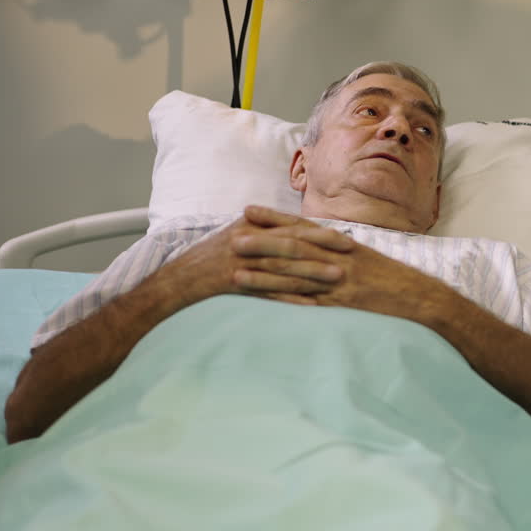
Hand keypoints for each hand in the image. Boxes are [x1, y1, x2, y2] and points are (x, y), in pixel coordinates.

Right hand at [157, 205, 354, 305]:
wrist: (179, 279)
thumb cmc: (213, 258)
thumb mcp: (238, 236)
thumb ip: (266, 232)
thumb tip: (297, 231)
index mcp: (252, 226)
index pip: (293, 227)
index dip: (321, 233)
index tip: (346, 238)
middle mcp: (247, 239)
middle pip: (292, 242)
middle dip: (323, 248)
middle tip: (351, 254)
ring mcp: (240, 261)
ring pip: (282, 266)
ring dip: (312, 272)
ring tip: (338, 277)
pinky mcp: (232, 281)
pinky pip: (267, 291)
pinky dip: (290, 297)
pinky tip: (312, 304)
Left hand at [235, 208, 453, 322]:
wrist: (420, 296)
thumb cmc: (393, 277)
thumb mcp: (365, 256)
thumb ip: (338, 249)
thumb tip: (315, 242)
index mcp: (342, 243)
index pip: (301, 226)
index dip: (273, 219)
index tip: (247, 211)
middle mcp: (338, 258)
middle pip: (293, 247)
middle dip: (261, 243)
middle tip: (231, 238)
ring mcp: (339, 282)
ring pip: (296, 275)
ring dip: (264, 274)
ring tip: (235, 272)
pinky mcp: (342, 304)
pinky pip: (310, 303)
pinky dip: (285, 301)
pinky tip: (265, 302)